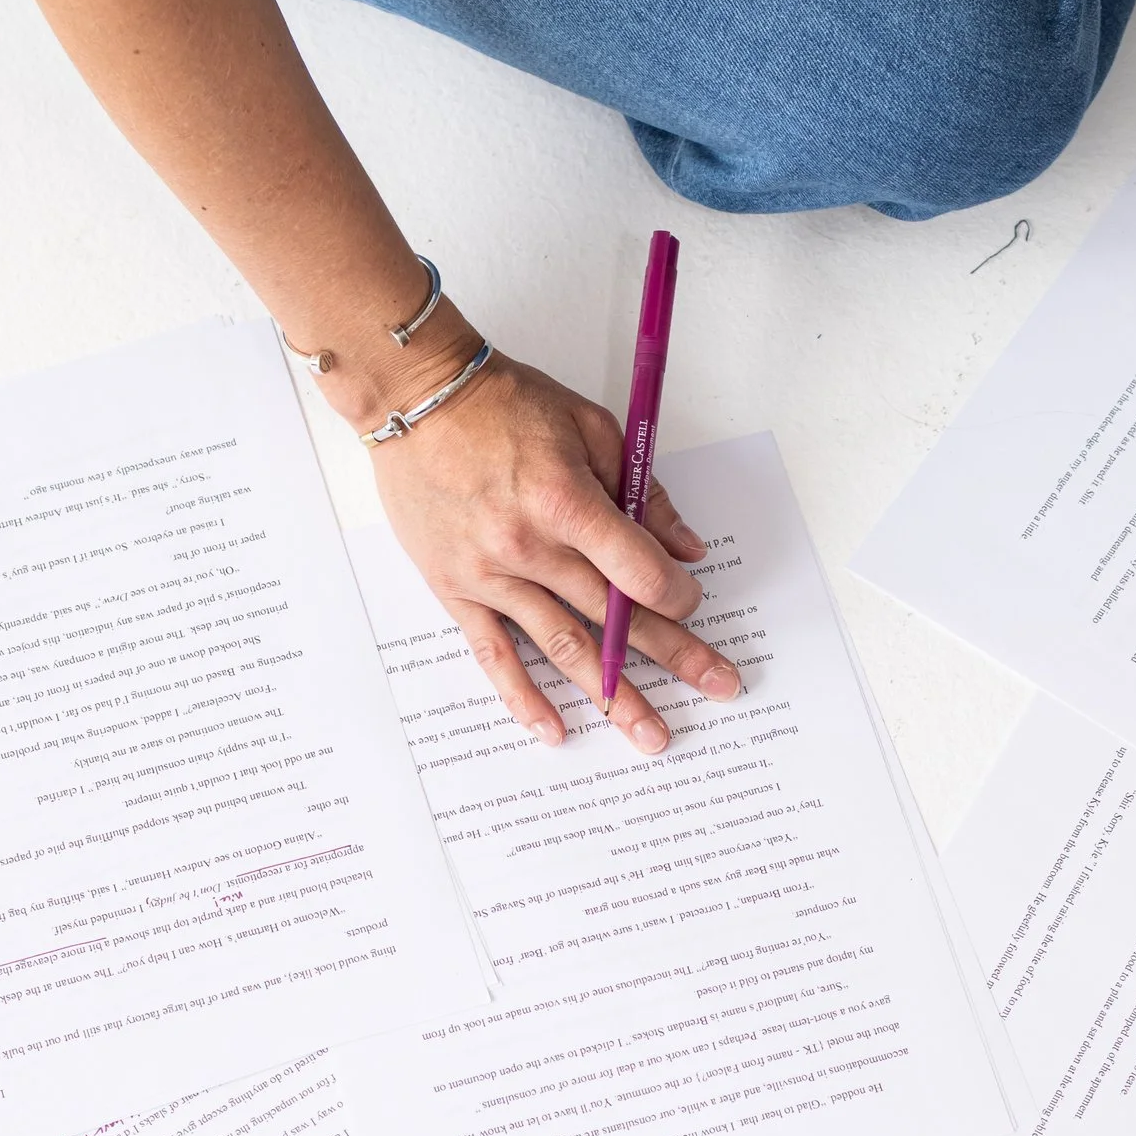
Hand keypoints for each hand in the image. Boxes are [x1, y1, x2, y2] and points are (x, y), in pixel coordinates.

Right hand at [364, 347, 741, 752]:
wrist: (415, 399)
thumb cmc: (503, 404)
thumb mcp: (589, 427)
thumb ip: (641, 492)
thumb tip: (683, 549)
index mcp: (566, 501)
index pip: (637, 571)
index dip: (676, 595)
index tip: (691, 604)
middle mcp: (528, 546)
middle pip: (613, 617)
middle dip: (675, 655)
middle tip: (719, 688)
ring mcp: (490, 574)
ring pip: (563, 647)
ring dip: (614, 697)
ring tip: (652, 735)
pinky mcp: (456, 589)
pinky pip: (494, 653)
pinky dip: (523, 697)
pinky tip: (553, 731)